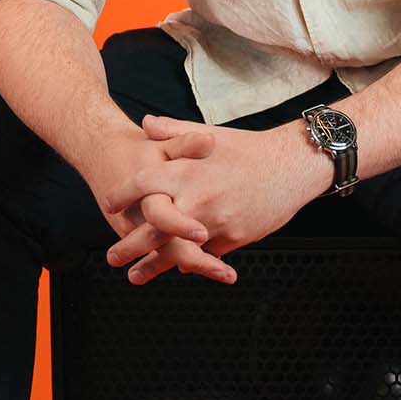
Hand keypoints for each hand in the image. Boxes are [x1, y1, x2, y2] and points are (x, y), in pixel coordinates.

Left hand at [100, 113, 326, 280]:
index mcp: (187, 171)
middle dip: (129, 246)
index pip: (142, 184)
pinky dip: (190, 262)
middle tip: (111, 258)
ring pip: (177, 252)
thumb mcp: (210, 134)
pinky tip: (177, 268)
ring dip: (154, 266)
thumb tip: (146, 123)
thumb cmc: (249, 148)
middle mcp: (197, 199)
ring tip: (135, 275)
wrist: (291, 166)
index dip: (121, 194)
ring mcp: (215, 222)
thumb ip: (174, 131)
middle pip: (152, 229)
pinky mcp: (234, 238)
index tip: (108, 203)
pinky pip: (206, 255)